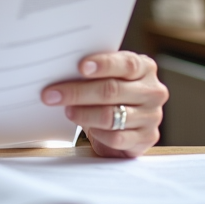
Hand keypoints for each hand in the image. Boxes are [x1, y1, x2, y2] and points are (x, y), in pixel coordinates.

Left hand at [41, 52, 168, 157]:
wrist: (127, 123)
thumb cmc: (113, 93)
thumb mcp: (107, 76)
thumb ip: (93, 71)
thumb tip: (61, 70)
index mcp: (145, 68)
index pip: (127, 64)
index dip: (103, 64)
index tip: (80, 67)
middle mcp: (152, 91)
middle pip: (112, 90)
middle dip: (78, 92)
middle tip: (52, 94)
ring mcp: (151, 116)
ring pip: (111, 115)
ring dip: (83, 114)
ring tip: (67, 111)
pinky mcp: (146, 138)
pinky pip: (116, 137)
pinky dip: (98, 133)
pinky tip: (87, 129)